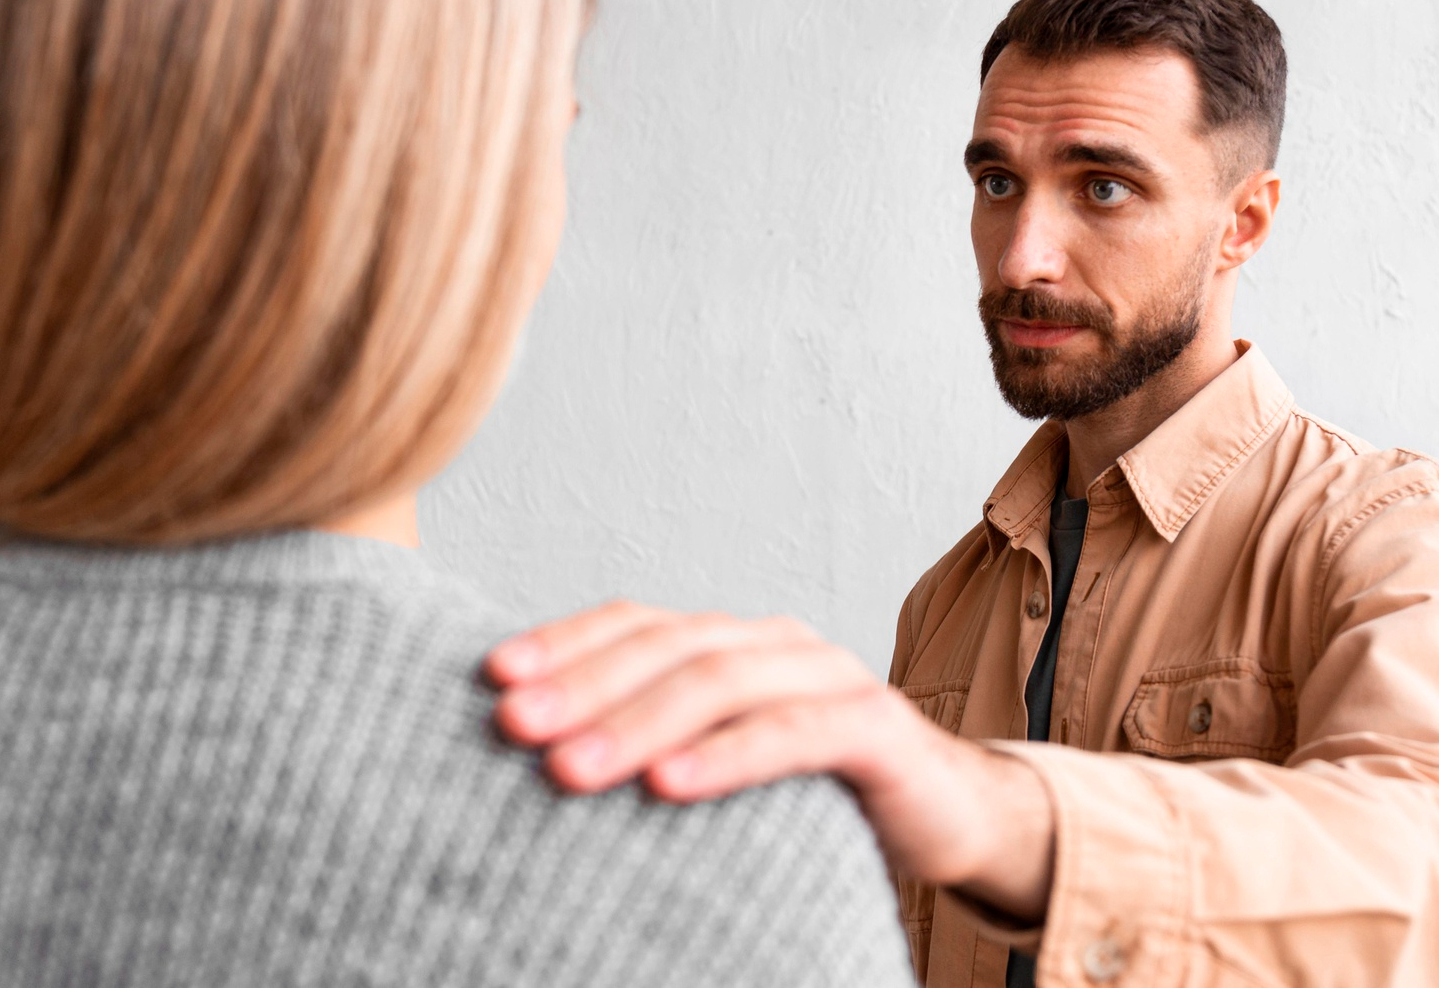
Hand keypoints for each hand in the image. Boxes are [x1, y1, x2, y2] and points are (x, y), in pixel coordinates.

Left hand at [484, 600, 1055, 921]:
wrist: (947, 815)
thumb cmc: (815, 795)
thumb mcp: (722, 762)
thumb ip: (656, 745)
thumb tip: (536, 756)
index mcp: (732, 643)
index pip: (637, 623)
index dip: (565, 642)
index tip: (491, 677)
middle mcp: (776, 644)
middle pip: (668, 646)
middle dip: (583, 684)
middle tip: (514, 725)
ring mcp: (829, 677)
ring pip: (720, 684)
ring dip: (637, 723)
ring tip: (568, 768)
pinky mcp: (874, 727)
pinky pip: (792, 734)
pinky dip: (726, 758)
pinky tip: (669, 786)